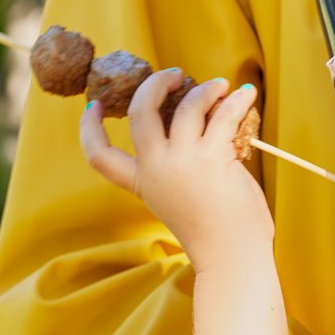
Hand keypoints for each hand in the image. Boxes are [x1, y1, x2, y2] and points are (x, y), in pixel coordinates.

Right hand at [79, 71, 270, 273]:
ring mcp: (182, 163)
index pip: (99, 156)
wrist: (231, 259)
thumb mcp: (180, 199)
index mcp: (143, 184)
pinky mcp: (213, 159)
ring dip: (205, 90)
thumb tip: (201, 120)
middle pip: (141, 112)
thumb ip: (178, 167)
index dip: (89, 127)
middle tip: (175, 75)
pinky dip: (236, 101)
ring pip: (187, 106)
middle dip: (155, 84)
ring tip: (221, 87)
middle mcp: (156, 170)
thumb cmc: (215, 234)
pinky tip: (246, 95)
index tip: (94, 106)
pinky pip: (223, 115)